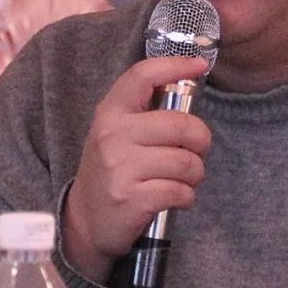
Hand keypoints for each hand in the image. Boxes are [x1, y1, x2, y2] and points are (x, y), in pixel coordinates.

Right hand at [62, 55, 211, 283]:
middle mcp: (112, 135)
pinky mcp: (131, 198)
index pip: (142, 76)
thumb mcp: (117, 134)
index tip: (199, 65)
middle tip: (196, 152)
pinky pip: (180, 191)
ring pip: (186, 162)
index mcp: (111, 113)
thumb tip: (188, 85)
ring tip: (183, 179)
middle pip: (182, 125)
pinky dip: (186, 197)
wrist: (85, 221)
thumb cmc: (113, 171)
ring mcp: (120, 167)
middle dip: (201, 141)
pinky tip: (176, 197)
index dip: (175, 65)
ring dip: (195, 174)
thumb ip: (145, 113)